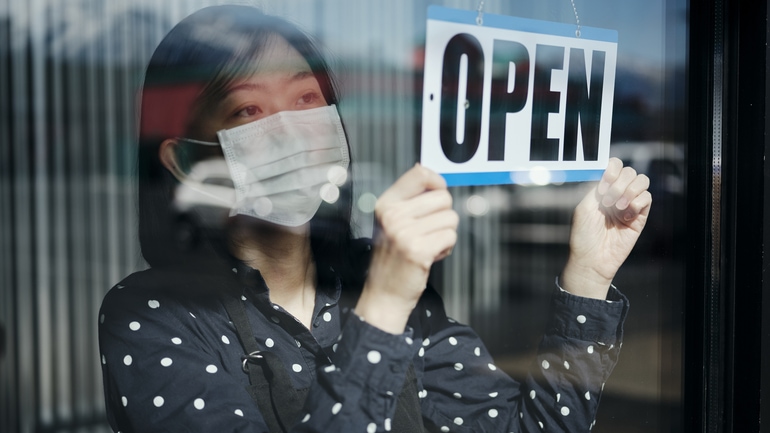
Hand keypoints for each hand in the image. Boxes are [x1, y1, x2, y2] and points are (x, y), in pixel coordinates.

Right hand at [355, 164, 458, 333]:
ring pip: (451, 218)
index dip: (437, 183)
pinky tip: (430, 256)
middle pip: (443, 197)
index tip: (436, 195)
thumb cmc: (393, 256)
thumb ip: (410, 198)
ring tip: (427, 245)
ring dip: (446, 234)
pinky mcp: (418, 250)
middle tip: (428, 232)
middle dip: (444, 216)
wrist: (384, 293)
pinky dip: (446, 248)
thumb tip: (429, 172)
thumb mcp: (392, 221)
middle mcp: (393, 215)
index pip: (421, 173)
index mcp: (386, 203)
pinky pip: (450, 237)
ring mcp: (404, 232)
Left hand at [561, 157, 651, 298]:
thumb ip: (595, 188)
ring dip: (630, 191)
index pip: (615, 166)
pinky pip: (647, 199)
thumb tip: (608, 174)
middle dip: (619, 183)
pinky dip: (637, 204)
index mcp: (602, 189)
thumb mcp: (583, 208)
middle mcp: (617, 194)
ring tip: (618, 208)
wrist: (592, 259)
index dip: (613, 169)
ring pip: (642, 181)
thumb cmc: (583, 235)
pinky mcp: (640, 217)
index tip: (605, 182)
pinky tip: (625, 217)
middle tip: (608, 202)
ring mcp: (629, 204)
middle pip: (630, 172)